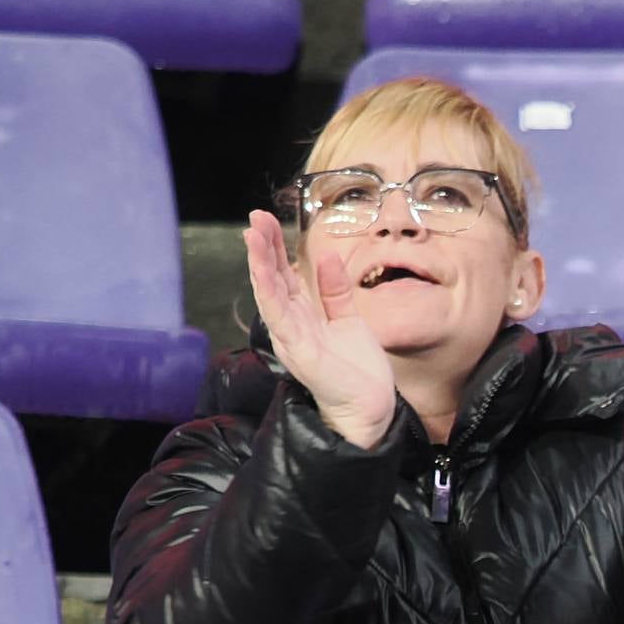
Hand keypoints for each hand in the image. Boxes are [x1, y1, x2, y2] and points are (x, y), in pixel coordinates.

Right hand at [243, 212, 395, 449]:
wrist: (371, 407)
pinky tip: (263, 272)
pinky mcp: (300, 351)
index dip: (274, 248)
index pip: (283, 275)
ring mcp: (291, 338)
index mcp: (302, 316)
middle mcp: (290, 325)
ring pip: (270, 294)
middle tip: (255, 216)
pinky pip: (281, 318)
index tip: (267, 220)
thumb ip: (335, 291)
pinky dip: (270, 293)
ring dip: (260, 264)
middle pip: (271, 279)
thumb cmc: (358, 371)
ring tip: (252, 235)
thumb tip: (328, 256)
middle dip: (263, 247)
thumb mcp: (349, 320)